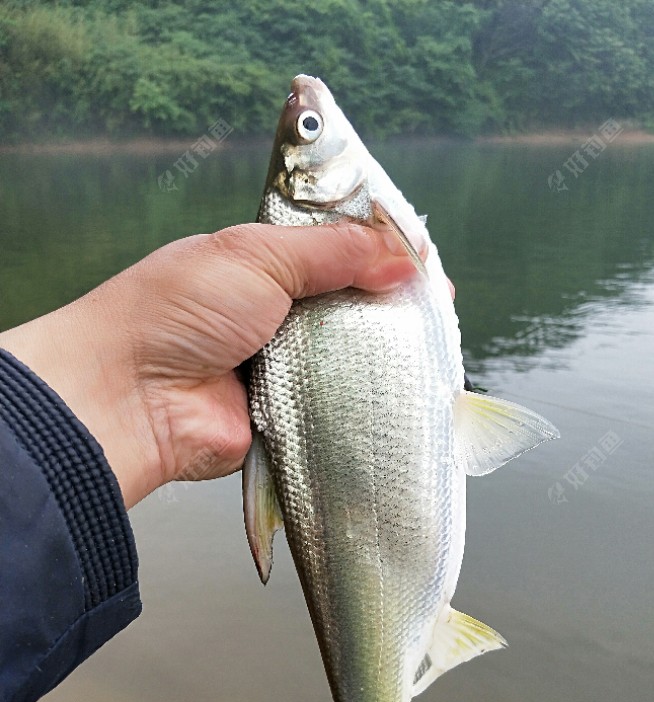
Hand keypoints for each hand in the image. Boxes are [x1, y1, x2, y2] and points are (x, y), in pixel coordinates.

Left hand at [0, 223, 416, 507]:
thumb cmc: (180, 310)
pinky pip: (340, 406)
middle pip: (350, 304)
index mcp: (262, 263)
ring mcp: (285, 367)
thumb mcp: (257, 255)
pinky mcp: (291, 417)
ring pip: (351, 358)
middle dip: (392, 304)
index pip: (334, 249)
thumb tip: (401, 258)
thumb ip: (333, 251)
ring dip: (385, 354)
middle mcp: (277, 314)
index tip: (423, 256)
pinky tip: (409, 394)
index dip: (379, 250)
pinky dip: (368, 401)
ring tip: (434, 348)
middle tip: (437, 305)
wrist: (132, 398)